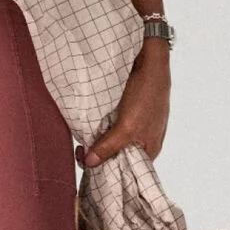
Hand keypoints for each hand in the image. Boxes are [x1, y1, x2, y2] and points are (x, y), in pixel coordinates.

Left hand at [76, 41, 170, 168]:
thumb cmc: (147, 94)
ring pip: (112, 142)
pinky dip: (99, 128)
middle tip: (79, 152)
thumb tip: (90, 163)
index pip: (126, 171)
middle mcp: (141, 142)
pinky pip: (110, 126)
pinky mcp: (126, 112)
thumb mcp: (127, 127)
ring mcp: (134, 126)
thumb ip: (109, 147)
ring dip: (97, 142)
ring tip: (80, 142)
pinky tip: (87, 127)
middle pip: (117, 157)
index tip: (87, 168)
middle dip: (99, 157)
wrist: (149, 57)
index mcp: (148, 151)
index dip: (107, 172)